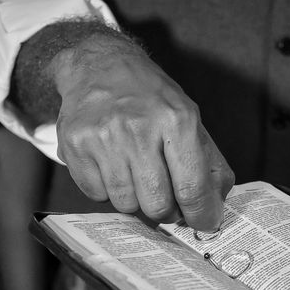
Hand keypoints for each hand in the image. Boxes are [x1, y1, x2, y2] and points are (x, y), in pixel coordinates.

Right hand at [50, 34, 234, 231]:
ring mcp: (102, 138)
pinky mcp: (74, 146)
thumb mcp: (190, 119)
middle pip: (157, 205)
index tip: (203, 223)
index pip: (192, 188)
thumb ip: (209, 164)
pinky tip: (111, 164)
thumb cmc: (151, 99)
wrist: (100, 66)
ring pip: (126, 204)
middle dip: (166, 210)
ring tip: (135, 171)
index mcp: (176, 120)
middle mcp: (138, 129)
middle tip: (165, 196)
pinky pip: (96, 195)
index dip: (201, 215)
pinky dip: (107, 189)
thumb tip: (214, 208)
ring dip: (135, 198)